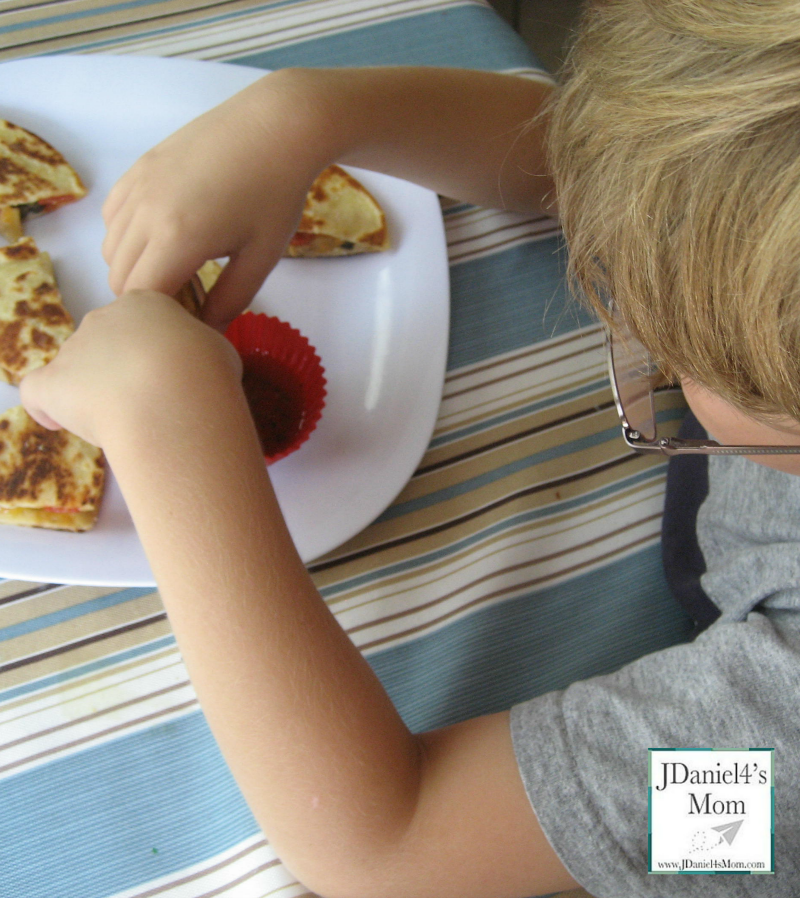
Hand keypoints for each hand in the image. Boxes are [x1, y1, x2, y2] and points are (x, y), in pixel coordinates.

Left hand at [20, 291, 241, 448]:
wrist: (173, 399)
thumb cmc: (206, 372)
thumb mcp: (219, 350)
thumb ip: (197, 349)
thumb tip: (195, 362)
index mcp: (144, 304)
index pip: (140, 322)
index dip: (151, 351)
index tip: (166, 375)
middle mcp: (103, 318)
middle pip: (104, 342)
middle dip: (119, 370)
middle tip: (148, 402)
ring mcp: (73, 350)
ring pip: (75, 370)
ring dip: (92, 392)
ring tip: (123, 424)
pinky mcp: (51, 383)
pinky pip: (37, 393)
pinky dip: (47, 408)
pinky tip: (62, 423)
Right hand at [102, 71, 329, 330]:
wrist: (274, 127)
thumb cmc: (276, 196)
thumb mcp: (260, 259)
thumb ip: (230, 302)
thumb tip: (208, 335)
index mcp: (177, 238)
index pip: (143, 299)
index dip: (163, 319)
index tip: (190, 322)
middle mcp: (145, 212)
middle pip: (119, 278)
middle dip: (147, 299)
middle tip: (185, 300)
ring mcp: (137, 186)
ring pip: (110, 249)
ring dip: (134, 269)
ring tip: (176, 269)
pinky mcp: (137, 168)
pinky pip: (112, 218)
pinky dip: (126, 237)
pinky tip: (163, 237)